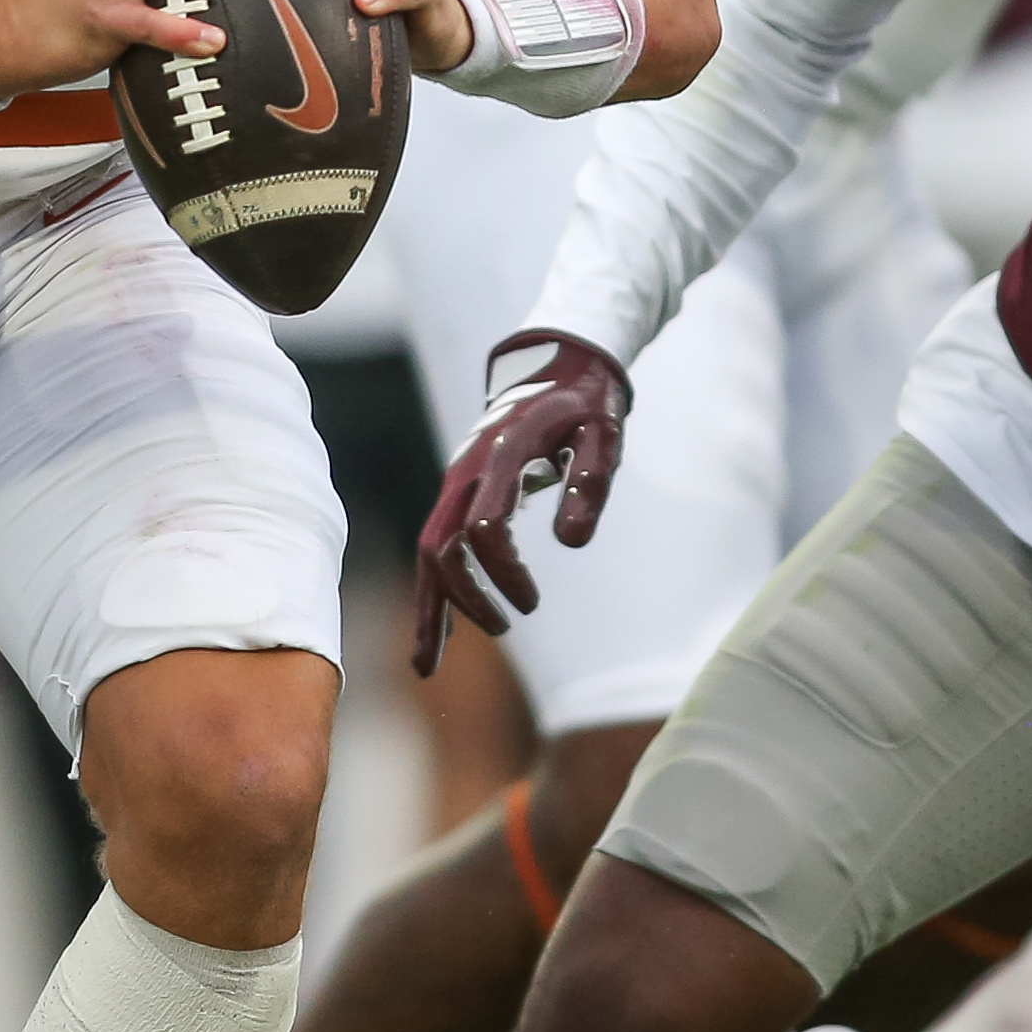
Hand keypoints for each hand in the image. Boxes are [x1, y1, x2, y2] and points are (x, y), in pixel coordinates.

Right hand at [411, 329, 629, 675]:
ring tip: (428, 665)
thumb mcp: (603, 435)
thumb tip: (570, 545)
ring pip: (427, 550)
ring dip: (430, 605)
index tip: (532, 602)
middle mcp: (466, 470)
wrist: (557, 366)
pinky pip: (436, 545)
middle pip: (440, 545)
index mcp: (501, 456)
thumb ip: (590, 482)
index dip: (502, 572)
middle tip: (504, 627)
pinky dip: (434, 590)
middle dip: (462, 596)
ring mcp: (456, 480)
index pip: (483, 527)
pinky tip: (442, 633)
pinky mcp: (458, 492)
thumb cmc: (586, 405)